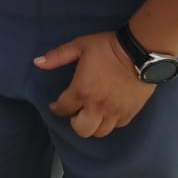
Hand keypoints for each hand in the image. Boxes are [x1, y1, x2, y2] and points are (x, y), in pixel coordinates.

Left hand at [35, 30, 153, 137]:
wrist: (140, 52)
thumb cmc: (107, 47)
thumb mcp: (79, 46)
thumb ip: (57, 56)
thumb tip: (37, 62)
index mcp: (81, 91)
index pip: (63, 109)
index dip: (57, 108)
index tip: (56, 105)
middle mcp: (97, 107)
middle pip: (81, 130)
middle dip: (75, 122)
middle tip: (76, 111)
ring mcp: (115, 112)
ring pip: (100, 132)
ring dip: (93, 125)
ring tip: (91, 113)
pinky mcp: (130, 113)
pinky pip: (116, 126)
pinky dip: (109, 122)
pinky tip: (107, 112)